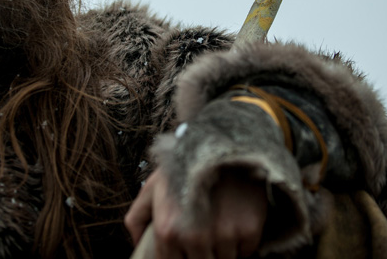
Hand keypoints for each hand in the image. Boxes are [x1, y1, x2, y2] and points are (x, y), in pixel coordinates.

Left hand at [125, 167, 267, 257]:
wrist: (223, 140)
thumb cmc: (185, 164)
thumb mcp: (153, 186)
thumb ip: (137, 216)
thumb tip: (136, 244)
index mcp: (168, 231)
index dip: (180, 258)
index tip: (185, 249)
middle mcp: (195, 237)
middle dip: (200, 253)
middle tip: (203, 233)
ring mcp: (224, 235)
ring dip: (222, 249)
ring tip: (219, 224)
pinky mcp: (249, 230)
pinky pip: (246, 252)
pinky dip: (242, 242)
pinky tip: (235, 219)